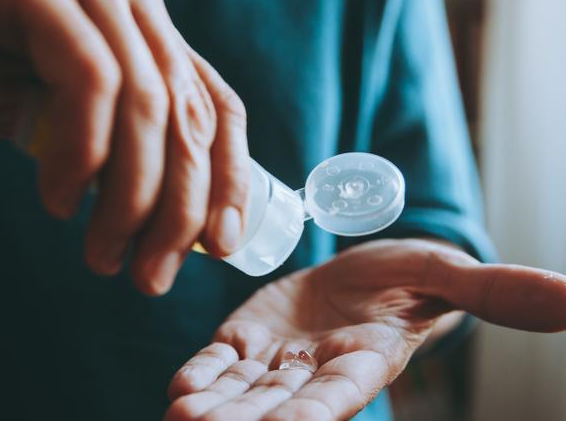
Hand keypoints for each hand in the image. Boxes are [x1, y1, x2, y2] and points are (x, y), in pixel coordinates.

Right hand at [0, 0, 249, 293]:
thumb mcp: (52, 105)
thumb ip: (108, 144)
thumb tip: (156, 218)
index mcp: (147, 24)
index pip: (216, 106)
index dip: (229, 180)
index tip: (221, 246)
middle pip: (190, 116)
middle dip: (180, 212)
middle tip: (152, 278)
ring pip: (147, 108)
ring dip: (131, 201)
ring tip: (102, 256)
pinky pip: (87, 81)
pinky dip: (81, 154)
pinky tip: (60, 200)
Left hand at [167, 239, 565, 419]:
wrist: (357, 269)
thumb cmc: (406, 275)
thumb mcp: (443, 276)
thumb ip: (494, 293)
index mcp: (363, 361)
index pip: (340, 394)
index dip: (314, 412)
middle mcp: (315, 372)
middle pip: (281, 406)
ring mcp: (276, 359)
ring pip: (244, 392)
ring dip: (216, 407)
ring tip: (183, 417)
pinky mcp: (247, 338)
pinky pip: (222, 363)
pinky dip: (203, 376)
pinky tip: (180, 390)